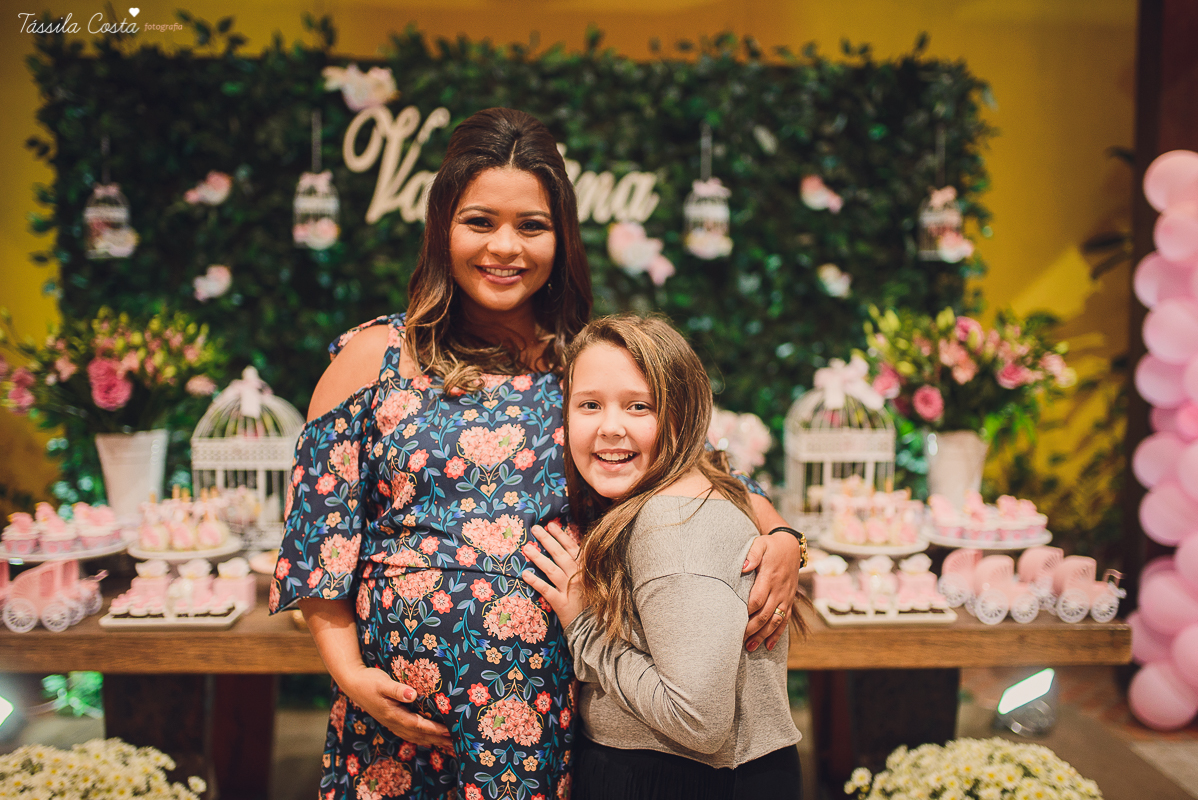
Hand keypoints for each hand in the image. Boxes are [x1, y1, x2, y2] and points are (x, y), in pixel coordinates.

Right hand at [340, 666, 452, 749]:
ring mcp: (393, 724)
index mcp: (393, 715)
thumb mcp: (382, 682)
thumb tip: (413, 694)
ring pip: (416, 737)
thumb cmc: (369, 681)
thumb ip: (397, 689)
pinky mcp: (393, 721)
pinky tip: (432, 740)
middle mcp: (394, 723)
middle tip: (458, 745)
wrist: (353, 684)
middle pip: (420, 736)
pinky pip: (411, 734)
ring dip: (433, 742)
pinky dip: (424, 739)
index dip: (434, 730)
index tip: (450, 731)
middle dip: (439, 740)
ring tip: (450, 746)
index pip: (418, 725)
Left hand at [522, 521, 585, 627]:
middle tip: (535, 529)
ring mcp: (570, 590)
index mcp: (586, 570)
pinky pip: (546, 590)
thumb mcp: (592, 581)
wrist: (594, 628)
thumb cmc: (591, 603)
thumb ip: (583, 566)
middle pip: (560, 555)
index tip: (551, 524)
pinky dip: (535, 582)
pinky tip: (525, 574)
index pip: (573, 548)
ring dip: (538, 557)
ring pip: (552, 570)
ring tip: (526, 548)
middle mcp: (579, 577)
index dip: (561, 535)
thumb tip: (568, 550)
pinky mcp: (562, 604)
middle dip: (547, 540)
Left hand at [743, 495, 801, 651]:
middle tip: (739, 640)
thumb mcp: (760, 544)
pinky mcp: (789, 601)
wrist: (791, 546)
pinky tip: (769, 645)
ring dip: (764, 635)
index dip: (747, 611)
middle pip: (766, 614)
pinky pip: (785, 620)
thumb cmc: (770, 546)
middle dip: (753, 629)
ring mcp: (785, 597)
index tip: (735, 621)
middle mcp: (779, 590)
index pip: (758, 599)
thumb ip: (752, 555)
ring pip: (776, 621)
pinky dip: (778, 634)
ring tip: (750, 646)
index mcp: (770, 577)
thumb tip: (744, 567)